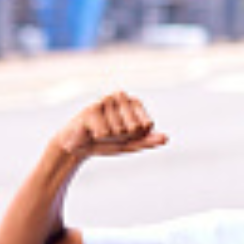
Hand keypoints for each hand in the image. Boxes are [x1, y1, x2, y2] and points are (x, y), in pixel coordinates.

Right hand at [52, 92, 167, 161]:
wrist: (77, 147)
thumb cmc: (107, 142)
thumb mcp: (131, 144)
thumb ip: (148, 141)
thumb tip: (166, 139)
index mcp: (135, 102)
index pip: (147, 125)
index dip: (137, 136)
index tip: (125, 134)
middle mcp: (121, 96)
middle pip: (135, 127)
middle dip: (124, 137)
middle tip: (111, 134)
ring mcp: (106, 100)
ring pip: (119, 130)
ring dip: (109, 137)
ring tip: (100, 132)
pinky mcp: (91, 108)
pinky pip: (105, 132)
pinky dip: (99, 138)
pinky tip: (91, 131)